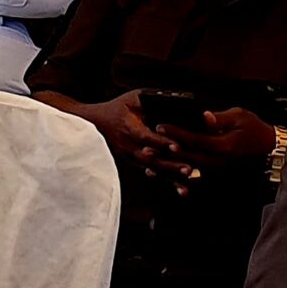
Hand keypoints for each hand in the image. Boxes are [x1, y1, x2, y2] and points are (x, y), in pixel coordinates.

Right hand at [71, 92, 198, 188]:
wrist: (97, 124)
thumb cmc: (118, 107)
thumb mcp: (133, 97)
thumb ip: (151, 98)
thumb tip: (176, 98)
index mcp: (129, 128)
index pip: (146, 137)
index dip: (161, 142)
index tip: (177, 147)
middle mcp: (130, 147)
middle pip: (152, 158)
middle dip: (171, 165)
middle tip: (189, 169)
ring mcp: (132, 158)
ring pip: (154, 169)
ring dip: (172, 176)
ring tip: (189, 178)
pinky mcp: (136, 163)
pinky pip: (154, 173)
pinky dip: (168, 181)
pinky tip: (183, 189)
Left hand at [159, 107, 279, 163]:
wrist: (268, 147)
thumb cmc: (254, 127)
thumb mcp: (239, 116)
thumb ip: (220, 118)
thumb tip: (205, 116)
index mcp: (223, 145)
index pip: (194, 139)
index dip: (176, 133)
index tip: (159, 126)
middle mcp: (218, 160)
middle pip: (186, 157)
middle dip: (165, 152)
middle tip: (146, 147)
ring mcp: (216, 167)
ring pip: (188, 167)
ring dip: (168, 164)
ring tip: (149, 161)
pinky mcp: (215, 170)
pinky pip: (194, 172)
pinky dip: (178, 172)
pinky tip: (164, 170)